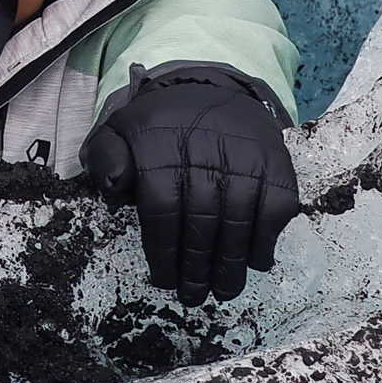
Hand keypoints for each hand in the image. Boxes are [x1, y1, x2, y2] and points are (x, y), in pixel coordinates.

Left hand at [80, 63, 300, 302]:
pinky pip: (275, 208)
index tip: (163, 279)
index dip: (164, 252)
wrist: (211, 86)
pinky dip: (266, 239)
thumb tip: (113, 189)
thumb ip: (105, 159)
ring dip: (232, 264)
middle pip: (201, 222)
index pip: (162, 209)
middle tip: (194, 296)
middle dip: (197, 268)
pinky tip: (256, 261)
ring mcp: (244, 156)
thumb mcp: (119, 131)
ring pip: (239, 221)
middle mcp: (205, 150)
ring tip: (224, 290)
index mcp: (160, 146)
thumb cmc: (160, 125)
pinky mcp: (275, 162)